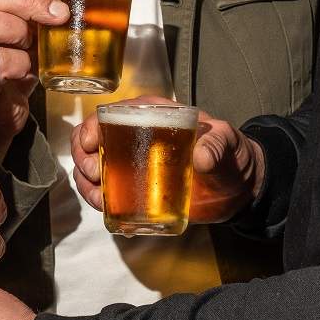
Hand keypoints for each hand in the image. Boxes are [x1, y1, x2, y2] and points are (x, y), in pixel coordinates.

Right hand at [72, 107, 266, 227]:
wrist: (236, 187)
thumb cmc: (230, 155)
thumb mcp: (226, 144)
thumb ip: (216, 146)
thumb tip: (202, 157)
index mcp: (152, 115)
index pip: (112, 113)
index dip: (92, 126)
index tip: (91, 143)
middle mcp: (135, 136)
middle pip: (93, 140)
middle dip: (83, 157)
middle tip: (95, 173)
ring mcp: (132, 163)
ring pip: (93, 166)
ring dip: (86, 180)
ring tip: (97, 196)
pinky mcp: (134, 188)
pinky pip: (105, 189)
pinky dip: (97, 197)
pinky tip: (102, 206)